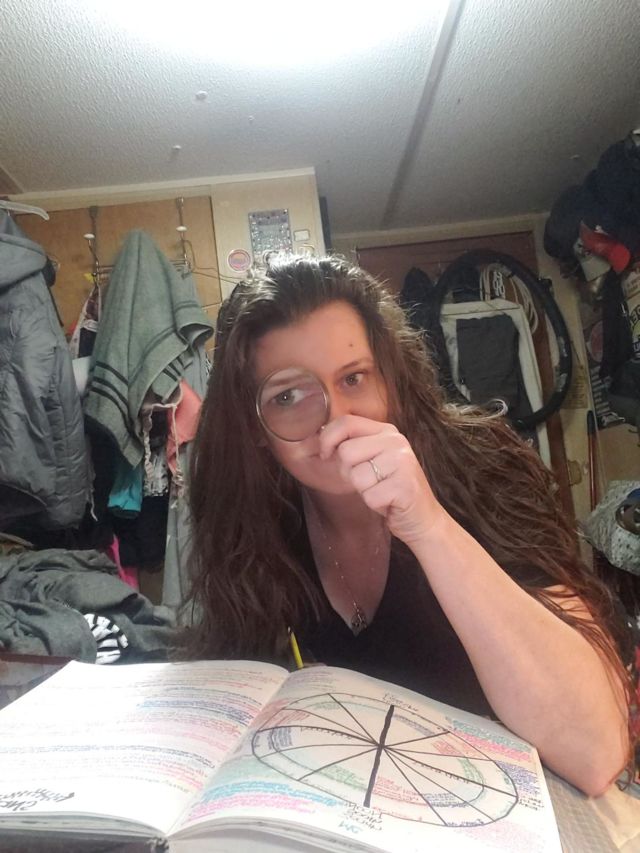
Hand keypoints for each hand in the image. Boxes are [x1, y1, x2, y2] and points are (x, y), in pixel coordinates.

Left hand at [318, 415, 448, 548]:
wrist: (423, 518)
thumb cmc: (391, 490)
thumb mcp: (373, 460)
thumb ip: (353, 446)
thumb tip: (321, 440)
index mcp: (387, 432)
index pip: (347, 422)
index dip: (327, 439)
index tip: (325, 455)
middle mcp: (396, 442)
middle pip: (346, 452)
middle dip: (348, 473)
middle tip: (368, 482)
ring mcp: (402, 463)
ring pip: (356, 476)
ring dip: (363, 491)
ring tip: (381, 492)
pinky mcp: (404, 486)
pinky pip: (369, 496)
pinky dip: (374, 505)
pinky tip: (388, 503)